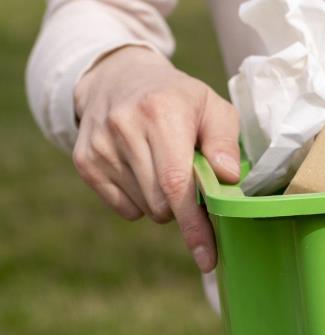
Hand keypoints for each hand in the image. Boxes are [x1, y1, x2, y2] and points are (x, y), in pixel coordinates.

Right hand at [72, 46, 240, 271]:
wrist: (117, 78)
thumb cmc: (178, 98)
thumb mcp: (212, 106)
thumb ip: (225, 141)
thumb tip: (228, 178)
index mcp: (160, 113)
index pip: (176, 183)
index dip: (194, 224)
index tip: (208, 256)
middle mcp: (123, 128)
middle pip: (161, 204)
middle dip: (186, 208)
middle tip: (194, 182)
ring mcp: (100, 147)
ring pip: (145, 209)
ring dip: (165, 203)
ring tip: (165, 167)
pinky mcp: (85, 162)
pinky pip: (125, 208)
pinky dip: (142, 201)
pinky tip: (143, 171)